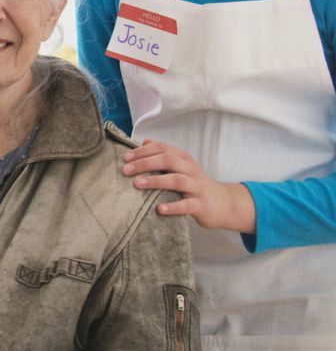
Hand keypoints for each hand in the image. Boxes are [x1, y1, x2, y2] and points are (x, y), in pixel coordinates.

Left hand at [122, 139, 256, 233]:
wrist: (224, 204)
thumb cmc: (195, 184)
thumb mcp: (182, 166)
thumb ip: (164, 154)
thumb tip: (144, 141)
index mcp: (184, 159)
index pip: (162, 148)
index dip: (143, 151)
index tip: (125, 158)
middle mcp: (191, 170)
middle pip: (168, 160)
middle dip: (145, 163)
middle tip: (125, 170)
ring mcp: (197, 187)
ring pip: (177, 180)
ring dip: (155, 181)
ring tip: (137, 184)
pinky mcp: (201, 205)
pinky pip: (187, 205)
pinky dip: (173, 207)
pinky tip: (159, 209)